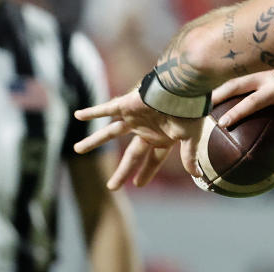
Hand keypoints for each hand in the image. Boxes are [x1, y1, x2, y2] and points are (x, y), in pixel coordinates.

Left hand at [74, 90, 203, 182]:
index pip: (153, 159)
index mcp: (162, 137)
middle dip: (122, 171)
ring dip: (93, 141)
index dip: (146, 172)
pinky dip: (91, 112)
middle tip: (111, 187)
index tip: (138, 184)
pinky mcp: (126, 105)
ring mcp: (134, 118)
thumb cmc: (189, 110)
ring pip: (109, 133)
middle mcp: (146, 129)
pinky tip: (77, 115)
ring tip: (76, 149)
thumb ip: (189, 155)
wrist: (182, 86)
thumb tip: (196, 174)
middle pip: (132, 155)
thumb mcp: (190, 136)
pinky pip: (105, 109)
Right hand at [210, 61, 273, 171]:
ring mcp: (263, 67)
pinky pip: (242, 72)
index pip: (251, 101)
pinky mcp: (263, 64)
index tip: (221, 124)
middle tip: (200, 107)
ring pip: (235, 75)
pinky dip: (230, 81)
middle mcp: (267, 75)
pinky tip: (220, 92)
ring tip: (203, 98)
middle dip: (217, 94)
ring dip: (220, 86)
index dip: (235, 112)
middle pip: (235, 83)